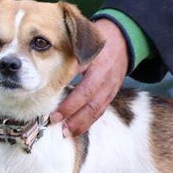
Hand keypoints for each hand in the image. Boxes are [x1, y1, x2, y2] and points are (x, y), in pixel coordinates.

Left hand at [50, 18, 128, 135]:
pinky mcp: (112, 93)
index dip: (69, 99)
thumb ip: (70, 54)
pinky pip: (101, 110)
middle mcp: (105, 76)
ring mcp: (110, 87)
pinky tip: (77, 129)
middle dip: (71, 112)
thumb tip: (49, 70)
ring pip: (96, 109)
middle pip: (89, 99)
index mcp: (97, 62)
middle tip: (54, 120)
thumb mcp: (84, 42)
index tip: (54, 107)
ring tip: (65, 132)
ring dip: (80, 122)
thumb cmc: (97, 39)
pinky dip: (89, 122)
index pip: (81, 83)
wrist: (122, 40)